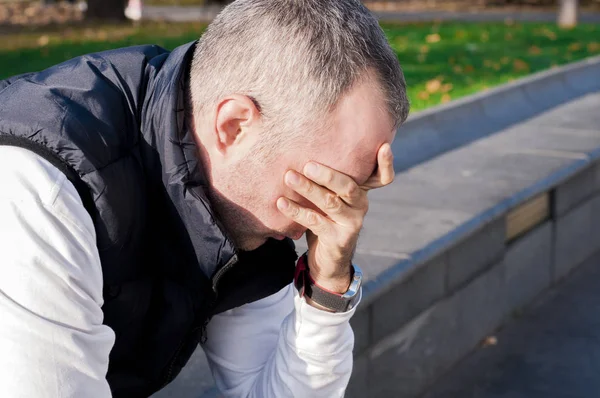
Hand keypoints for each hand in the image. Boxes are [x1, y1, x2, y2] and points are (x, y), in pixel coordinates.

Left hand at [277, 144, 394, 294]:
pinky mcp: (337, 238)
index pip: (383, 177)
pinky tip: (281, 202)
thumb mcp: (333, 196)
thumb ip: (329, 177)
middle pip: (348, 186)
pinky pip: (314, 221)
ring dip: (308, 189)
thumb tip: (304, 144)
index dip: (387, 164)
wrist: (328, 258)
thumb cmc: (326, 216)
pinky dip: (296, 210)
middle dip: (328, 174)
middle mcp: (361, 205)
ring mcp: (351, 223)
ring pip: (330, 202)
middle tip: (307, 164)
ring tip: (289, 177)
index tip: (384, 147)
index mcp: (362, 191)